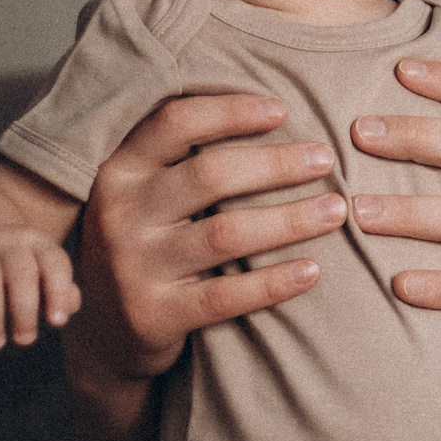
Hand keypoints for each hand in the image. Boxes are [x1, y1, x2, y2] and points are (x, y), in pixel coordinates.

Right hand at [0, 225, 78, 349]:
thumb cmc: (12, 269)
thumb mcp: (40, 274)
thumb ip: (60, 293)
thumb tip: (65, 311)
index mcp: (38, 244)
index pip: (55, 263)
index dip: (59, 292)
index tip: (56, 322)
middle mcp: (10, 240)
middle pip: (22, 273)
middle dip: (25, 310)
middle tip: (24, 340)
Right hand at [67, 94, 344, 389]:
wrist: (104, 329)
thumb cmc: (146, 243)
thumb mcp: (145, 194)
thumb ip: (183, 159)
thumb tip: (273, 111)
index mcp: (119, 171)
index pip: (174, 123)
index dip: (230, 111)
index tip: (282, 110)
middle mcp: (119, 215)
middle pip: (209, 175)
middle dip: (277, 164)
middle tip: (326, 160)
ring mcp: (132, 268)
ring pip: (225, 234)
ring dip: (290, 219)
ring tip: (336, 210)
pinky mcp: (152, 315)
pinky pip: (226, 296)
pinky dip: (274, 282)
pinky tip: (313, 270)